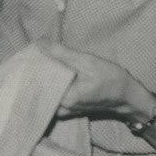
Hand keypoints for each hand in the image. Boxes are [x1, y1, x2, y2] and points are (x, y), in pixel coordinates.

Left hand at [38, 42, 155, 121]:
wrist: (128, 96)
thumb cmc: (111, 78)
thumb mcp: (87, 61)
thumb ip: (60, 52)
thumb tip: (38, 43)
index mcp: (65, 99)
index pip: (37, 85)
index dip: (30, 70)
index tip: (27, 56)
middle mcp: (61, 110)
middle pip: (38, 91)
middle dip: (33, 73)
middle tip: (32, 57)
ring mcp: (64, 112)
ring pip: (44, 93)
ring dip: (41, 78)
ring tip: (39, 62)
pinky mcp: (67, 109)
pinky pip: (51, 96)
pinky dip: (49, 84)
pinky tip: (49, 72)